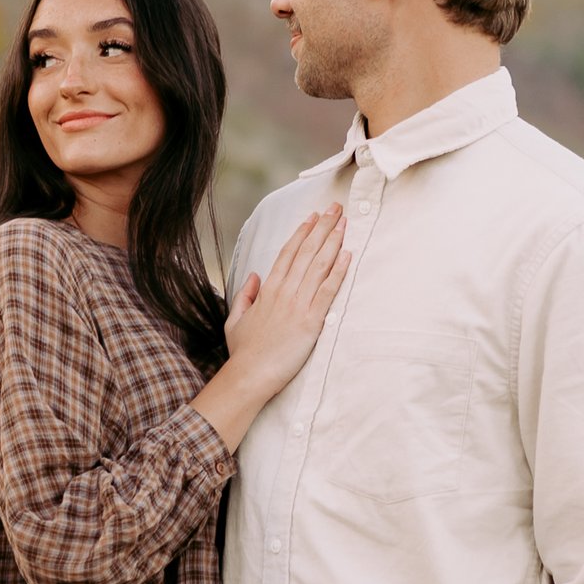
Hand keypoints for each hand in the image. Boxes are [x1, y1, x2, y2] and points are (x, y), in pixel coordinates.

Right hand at [223, 202, 349, 399]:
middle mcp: (284, 292)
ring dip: (333, 241)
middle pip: (306, 251)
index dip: (302, 232)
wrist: (250, 375)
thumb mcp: (235, 320)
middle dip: (323, 227)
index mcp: (267, 290)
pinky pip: (328, 291)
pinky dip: (339, 271)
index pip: (287, 253)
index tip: (313, 216)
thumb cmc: (243, 352)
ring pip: (318, 265)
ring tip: (344, 222)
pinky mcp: (311, 321)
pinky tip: (348, 254)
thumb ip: (245, 295)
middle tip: (336, 208)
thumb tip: (254, 276)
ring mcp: (298, 305)